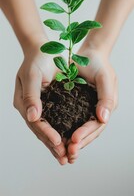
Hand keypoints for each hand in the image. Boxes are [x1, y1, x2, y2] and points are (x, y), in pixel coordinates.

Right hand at [13, 45, 67, 164]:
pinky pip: (56, 121)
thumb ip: (31, 96)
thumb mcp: (32, 75)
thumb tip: (33, 117)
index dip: (46, 133)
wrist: (44, 51)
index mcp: (23, 103)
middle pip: (41, 130)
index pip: (35, 123)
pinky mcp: (51, 104)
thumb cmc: (36, 60)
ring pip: (48, 129)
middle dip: (52, 145)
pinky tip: (69, 141)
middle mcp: (31, 108)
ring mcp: (40, 108)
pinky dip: (63, 132)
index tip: (58, 142)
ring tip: (67, 156)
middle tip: (64, 158)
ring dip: (57, 144)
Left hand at [67, 46, 117, 162]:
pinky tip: (56, 136)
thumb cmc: (99, 64)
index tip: (74, 141)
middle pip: (89, 132)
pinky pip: (71, 120)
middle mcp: (97, 111)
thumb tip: (103, 118)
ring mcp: (87, 109)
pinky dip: (65, 130)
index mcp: (107, 107)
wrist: (89, 54)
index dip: (86, 134)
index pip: (97, 125)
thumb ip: (106, 98)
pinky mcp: (76, 105)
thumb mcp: (105, 78)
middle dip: (79, 144)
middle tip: (67, 154)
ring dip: (72, 141)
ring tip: (61, 151)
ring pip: (80, 129)